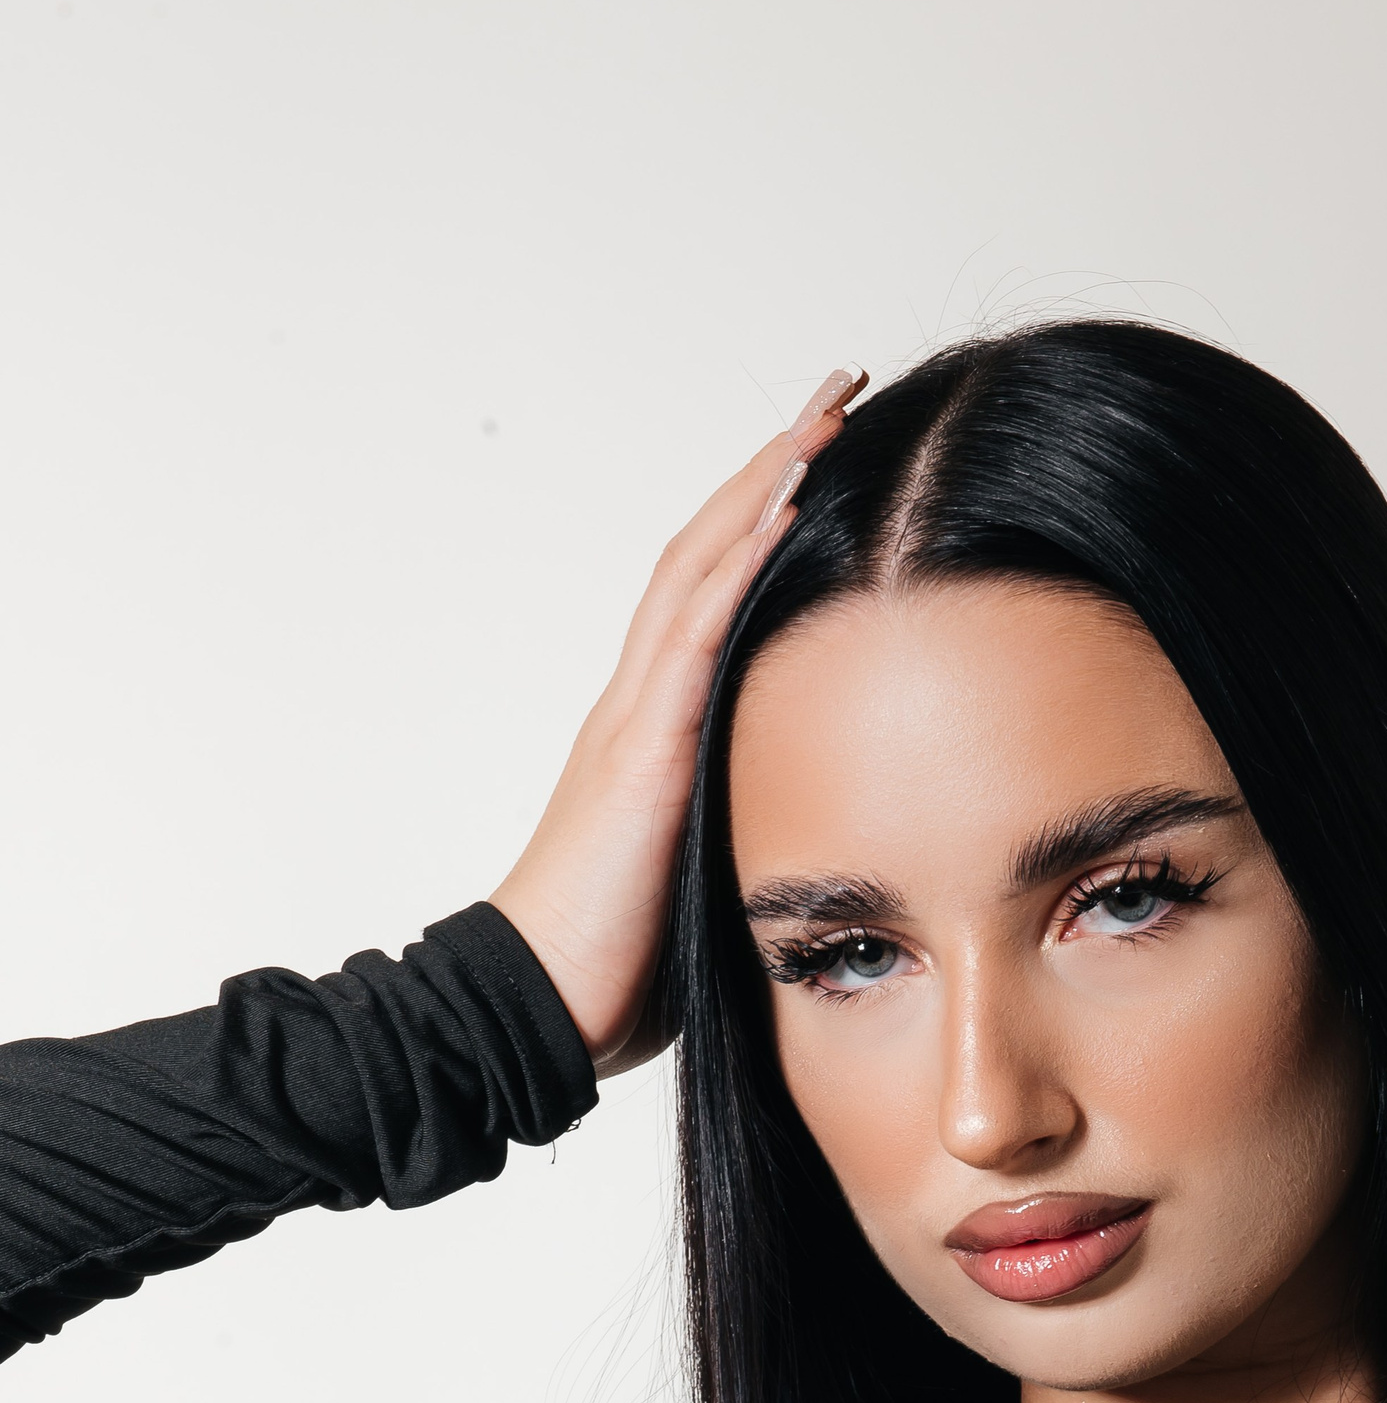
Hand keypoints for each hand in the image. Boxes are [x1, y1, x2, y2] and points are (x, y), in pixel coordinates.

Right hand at [491, 366, 865, 1072]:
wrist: (530, 1013)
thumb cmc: (612, 972)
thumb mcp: (705, 887)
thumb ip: (748, 842)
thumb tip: (822, 856)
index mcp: (655, 734)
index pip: (715, 596)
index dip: (768, 521)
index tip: (831, 457)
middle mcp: (638, 705)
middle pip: (706, 550)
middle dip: (774, 464)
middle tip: (841, 389)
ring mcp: (634, 723)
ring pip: (699, 568)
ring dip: (765, 484)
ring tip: (827, 413)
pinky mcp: (642, 758)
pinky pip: (696, 638)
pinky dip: (741, 565)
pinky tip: (788, 507)